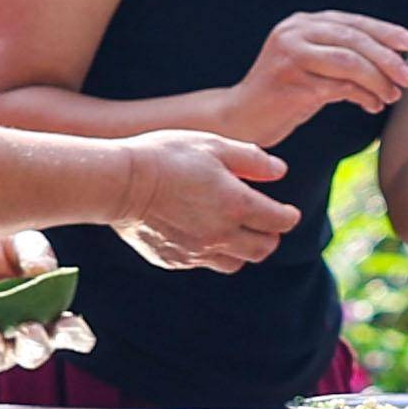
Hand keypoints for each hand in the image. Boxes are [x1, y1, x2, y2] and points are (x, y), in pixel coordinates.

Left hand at [0, 231, 91, 375]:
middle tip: (29, 328)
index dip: (74, 334)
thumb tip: (44, 270)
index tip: (71, 324)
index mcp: (39, 310)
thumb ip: (34, 251)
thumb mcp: (12, 240)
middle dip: (35, 345)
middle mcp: (13, 333)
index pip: (67, 333)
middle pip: (34, 353)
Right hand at [109, 132, 295, 273]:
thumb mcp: (213, 145)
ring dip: (242, 250)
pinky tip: (200, 233)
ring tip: (234, 232)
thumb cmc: (167, 156)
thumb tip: (280, 172)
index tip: (287, 212)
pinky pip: (203, 263)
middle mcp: (221, 234)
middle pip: (263, 249)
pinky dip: (210, 252)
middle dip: (269, 237)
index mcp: (236, 205)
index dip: (288, 216)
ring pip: (236, 263)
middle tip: (265, 225)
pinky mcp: (175, 260)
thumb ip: (251, 160)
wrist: (120, 183)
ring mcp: (197, 252)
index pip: (279, 221)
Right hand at [226, 9, 407, 141]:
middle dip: (388, 59)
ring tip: (393, 95)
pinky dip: (363, 96)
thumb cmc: (284, 96)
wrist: (241, 118)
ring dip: (379, 80)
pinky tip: (372, 105)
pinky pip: (339, 87)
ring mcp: (290, 55)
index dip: (386, 32)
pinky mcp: (291, 81)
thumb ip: (345, 59)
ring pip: (350, 62)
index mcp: (303, 23)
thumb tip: (397, 64)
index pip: (352, 23)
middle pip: (354, 39)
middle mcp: (295, 32)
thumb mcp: (315, 69)